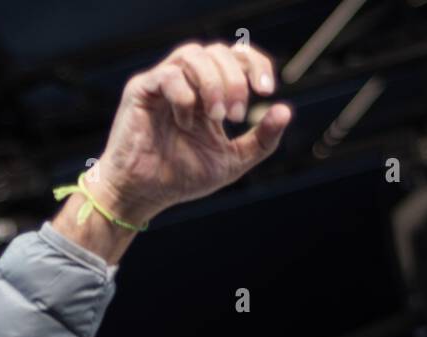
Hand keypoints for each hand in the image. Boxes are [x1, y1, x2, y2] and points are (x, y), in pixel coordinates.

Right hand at [88, 41, 292, 222]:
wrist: (143, 195)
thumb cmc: (181, 178)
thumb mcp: (232, 161)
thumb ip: (262, 140)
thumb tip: (285, 110)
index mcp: (208, 93)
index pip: (236, 58)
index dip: (256, 65)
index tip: (267, 90)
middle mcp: (187, 82)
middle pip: (218, 51)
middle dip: (235, 79)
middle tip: (236, 115)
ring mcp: (163, 83)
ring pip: (193, 54)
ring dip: (213, 83)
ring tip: (217, 116)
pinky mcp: (141, 90)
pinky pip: (168, 75)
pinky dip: (185, 95)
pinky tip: (186, 121)